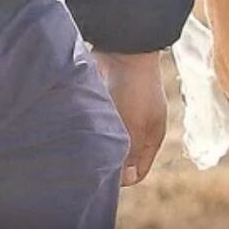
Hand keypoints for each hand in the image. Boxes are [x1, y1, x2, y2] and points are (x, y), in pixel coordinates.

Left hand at [93, 51, 167, 185]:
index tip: (101, 176)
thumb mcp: (134, 127)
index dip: (121, 179)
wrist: (125, 49)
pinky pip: (97, 125)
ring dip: (95, 144)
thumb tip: (125, 180)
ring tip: (80, 143)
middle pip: (121, 159)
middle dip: (106, 162)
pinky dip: (89, 128)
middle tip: (86, 162)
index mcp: (151, 140)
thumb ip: (129, 154)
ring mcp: (122, 117)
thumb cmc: (134, 89)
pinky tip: (78, 127)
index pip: (137, 173)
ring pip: (106, 142)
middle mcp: (137, 132)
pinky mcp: (106, 105)